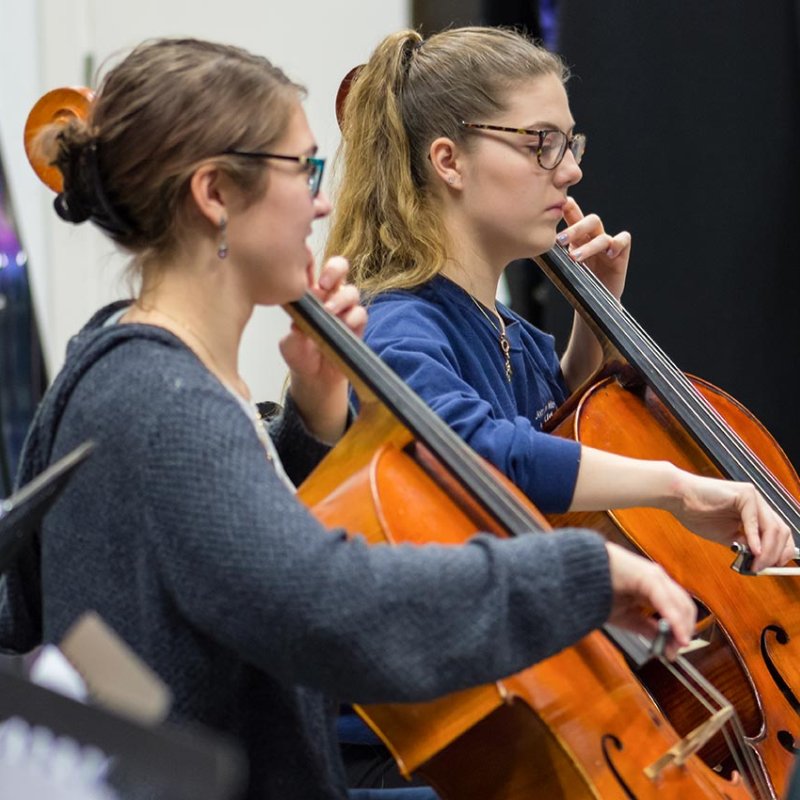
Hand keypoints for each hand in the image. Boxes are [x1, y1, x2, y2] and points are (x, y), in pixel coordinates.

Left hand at [280, 256, 365, 441]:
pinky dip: (352, 318)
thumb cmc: (300, 355)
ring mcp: (345, 309)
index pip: (313, 267)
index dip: (310, 264)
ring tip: (330, 312)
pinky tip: (343, 326)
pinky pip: (361, 313)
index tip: (303, 275)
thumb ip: (294, 330)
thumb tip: (300, 323)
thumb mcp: (290, 343)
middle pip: (338, 267)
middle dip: (333, 270)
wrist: (315, 378)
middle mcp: (330, 296)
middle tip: (323, 284)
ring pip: (351, 291)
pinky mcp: (358, 325)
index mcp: (310, 293)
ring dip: (341, 299)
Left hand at [558, 196, 630, 300]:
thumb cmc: (574, 282)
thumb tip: (528, 244)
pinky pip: (623, 240)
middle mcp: (593, 236)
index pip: (573, 214)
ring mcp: (608, 244)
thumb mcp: (560, 266)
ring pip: (601, 236)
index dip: (567, 207)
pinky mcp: (620, 254)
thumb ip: (550, 253)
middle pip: (589, 221)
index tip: (555, 205)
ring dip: (588, 247)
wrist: (590, 302)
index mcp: (577, 236)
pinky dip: (617, 244)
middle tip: (560, 240)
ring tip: (575, 258)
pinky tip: (609, 253)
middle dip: (575, 229)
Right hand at [605, 542, 695, 659]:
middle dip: (684, 630)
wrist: (576, 577)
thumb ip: (647, 628)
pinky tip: (675, 633)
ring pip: (680, 603)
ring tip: (676, 645)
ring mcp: (655, 575)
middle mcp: (657, 579)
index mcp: (652, 587)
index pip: (678, 610)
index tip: (674, 652)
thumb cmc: (595, 592)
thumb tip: (667, 643)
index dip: (680, 631)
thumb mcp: (626, 617)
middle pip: (684, 607)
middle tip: (675, 651)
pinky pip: (666, 600)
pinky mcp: (648, 576)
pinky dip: (673, 618)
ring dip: (681, 626)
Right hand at [669, 471, 794, 571]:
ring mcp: (753, 497)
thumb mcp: (726, 536)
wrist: (678, 497)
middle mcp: (758, 503)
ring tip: (755, 563)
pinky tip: (753, 550)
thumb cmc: (696, 513)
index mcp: (755, 512)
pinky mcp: (744, 494)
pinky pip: (755, 520)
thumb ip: (744, 544)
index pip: (778, 534)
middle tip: (764, 569)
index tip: (773, 568)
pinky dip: (755, 538)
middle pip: (781, 531)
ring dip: (767, 551)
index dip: (780, 553)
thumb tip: (759, 560)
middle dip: (776, 554)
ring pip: (773, 528)